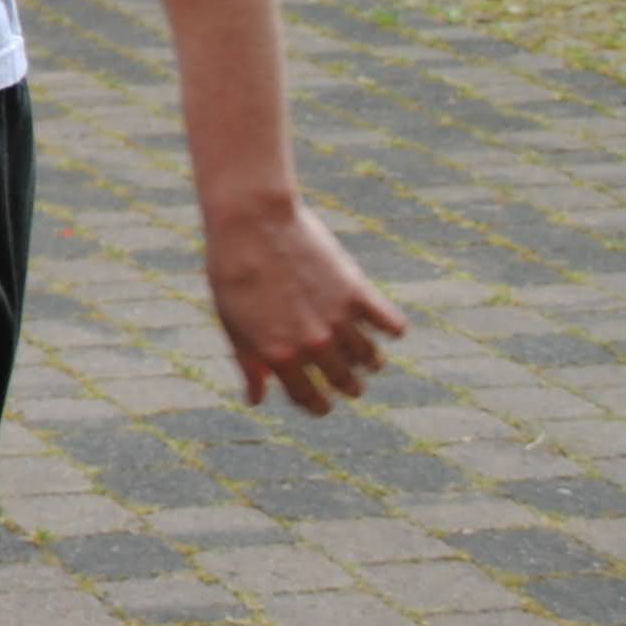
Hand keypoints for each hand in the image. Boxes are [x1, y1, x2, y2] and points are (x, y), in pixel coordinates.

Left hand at [207, 199, 406, 414]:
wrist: (251, 220)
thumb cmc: (233, 271)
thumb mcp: (232, 323)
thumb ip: (249, 364)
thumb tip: (256, 400)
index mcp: (279, 356)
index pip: (311, 400)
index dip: (318, 405)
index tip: (323, 403)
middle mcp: (313, 344)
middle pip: (347, 383)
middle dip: (347, 387)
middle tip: (348, 381)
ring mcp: (338, 319)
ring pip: (372, 360)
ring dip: (369, 362)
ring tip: (365, 356)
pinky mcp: (358, 292)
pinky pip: (393, 326)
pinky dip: (392, 329)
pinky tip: (382, 324)